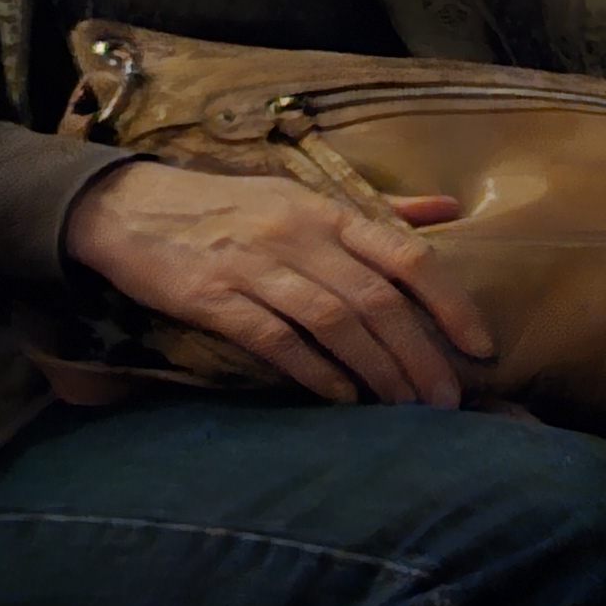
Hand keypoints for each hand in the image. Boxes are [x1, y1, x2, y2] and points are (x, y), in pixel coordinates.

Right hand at [63, 161, 488, 406]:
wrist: (125, 206)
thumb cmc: (230, 208)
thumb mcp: (303, 198)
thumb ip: (378, 213)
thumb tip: (450, 206)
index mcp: (327, 212)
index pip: (407, 257)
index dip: (451, 303)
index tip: (480, 346)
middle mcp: (298, 236)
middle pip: (377, 301)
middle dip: (420, 355)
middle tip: (447, 399)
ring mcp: (254, 266)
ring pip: (333, 322)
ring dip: (377, 370)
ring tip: (406, 407)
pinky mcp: (212, 297)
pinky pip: (274, 339)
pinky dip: (313, 371)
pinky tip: (342, 398)